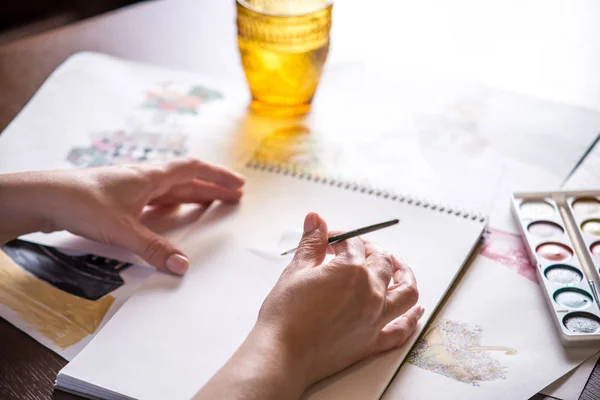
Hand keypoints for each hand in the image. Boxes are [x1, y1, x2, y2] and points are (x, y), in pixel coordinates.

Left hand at [0, 158, 243, 274]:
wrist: (46, 196)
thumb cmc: (82, 203)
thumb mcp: (123, 230)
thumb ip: (154, 249)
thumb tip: (182, 266)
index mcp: (151, 177)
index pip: (194, 170)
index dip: (218, 177)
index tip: (238, 184)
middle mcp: (144, 178)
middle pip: (187, 179)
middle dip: (212, 187)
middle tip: (234, 195)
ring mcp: (132, 187)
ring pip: (171, 188)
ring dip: (193, 194)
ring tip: (211, 203)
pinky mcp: (120, 198)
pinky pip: (156, 197)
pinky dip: (172, 203)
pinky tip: (172, 211)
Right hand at [257, 212, 421, 386]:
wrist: (281, 353)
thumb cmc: (285, 314)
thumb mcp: (296, 271)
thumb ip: (311, 243)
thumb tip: (316, 219)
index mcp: (351, 270)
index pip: (353, 243)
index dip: (340, 237)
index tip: (328, 241)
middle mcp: (371, 292)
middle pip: (382, 261)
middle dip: (369, 249)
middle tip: (355, 250)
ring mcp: (376, 318)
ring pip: (406, 292)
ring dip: (405, 275)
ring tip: (398, 268)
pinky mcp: (373, 342)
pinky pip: (402, 329)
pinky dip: (411, 318)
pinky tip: (415, 311)